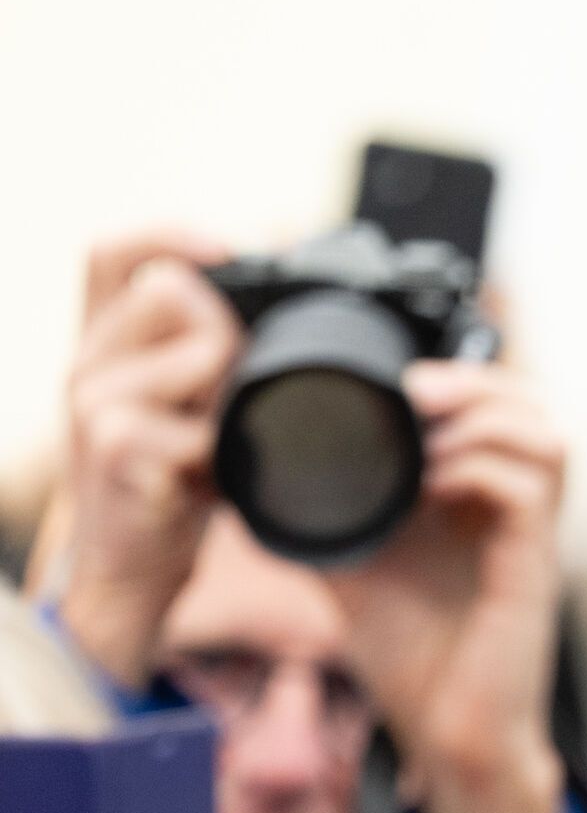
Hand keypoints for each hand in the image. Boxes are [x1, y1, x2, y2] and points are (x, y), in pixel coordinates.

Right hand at [57, 232, 236, 688]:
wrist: (128, 578)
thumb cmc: (169, 494)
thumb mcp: (189, 413)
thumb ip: (213, 354)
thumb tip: (275, 277)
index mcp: (100, 345)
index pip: (112, 251)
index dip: (173, 234)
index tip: (234, 251)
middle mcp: (86, 362)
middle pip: (172, 286)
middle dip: (229, 330)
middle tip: (236, 394)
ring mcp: (93, 401)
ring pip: (199, 346)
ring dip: (233, 394)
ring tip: (220, 443)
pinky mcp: (114, 445)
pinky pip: (203, 423)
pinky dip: (225, 453)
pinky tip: (211, 480)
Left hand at [321, 361, 568, 812]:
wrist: (448, 737)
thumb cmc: (410, 658)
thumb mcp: (347, 562)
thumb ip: (318, 511)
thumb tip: (244, 469)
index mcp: (478, 499)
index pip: (495, 406)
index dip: (456, 374)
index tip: (391, 380)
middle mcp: (513, 513)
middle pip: (531, 407)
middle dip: (474, 379)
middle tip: (412, 387)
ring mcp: (530, 540)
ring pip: (545, 437)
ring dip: (483, 415)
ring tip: (425, 421)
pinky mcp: (533, 571)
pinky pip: (528, 492)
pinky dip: (480, 469)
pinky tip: (434, 482)